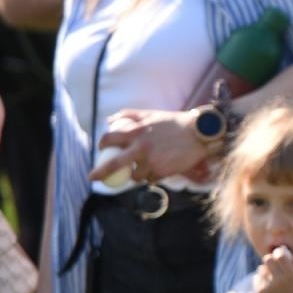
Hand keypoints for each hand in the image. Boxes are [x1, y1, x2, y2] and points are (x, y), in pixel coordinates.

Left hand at [96, 109, 213, 182]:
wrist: (200, 133)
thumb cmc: (174, 123)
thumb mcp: (151, 114)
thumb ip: (128, 115)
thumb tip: (108, 121)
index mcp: (136, 131)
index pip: (109, 139)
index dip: (102, 145)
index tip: (101, 150)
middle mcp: (141, 147)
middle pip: (112, 165)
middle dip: (100, 173)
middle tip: (92, 178)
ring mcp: (151, 161)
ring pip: (134, 175)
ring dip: (137, 173)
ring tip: (147, 165)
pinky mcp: (162, 172)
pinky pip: (150, 179)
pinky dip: (152, 175)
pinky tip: (162, 166)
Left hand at [254, 245, 292, 292]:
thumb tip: (285, 252)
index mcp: (292, 276)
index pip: (281, 256)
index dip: (278, 252)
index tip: (278, 253)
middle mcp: (280, 280)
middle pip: (268, 260)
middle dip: (269, 258)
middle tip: (271, 260)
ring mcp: (268, 286)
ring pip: (261, 269)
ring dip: (264, 270)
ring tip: (270, 276)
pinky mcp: (260, 292)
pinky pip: (257, 278)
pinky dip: (260, 279)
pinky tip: (266, 284)